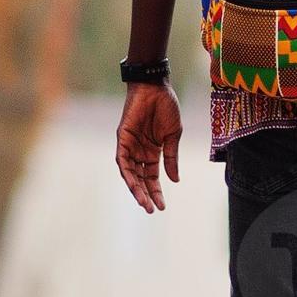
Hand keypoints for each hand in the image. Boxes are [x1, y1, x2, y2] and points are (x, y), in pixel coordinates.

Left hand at [116, 82, 181, 212]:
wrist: (156, 87)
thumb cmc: (166, 107)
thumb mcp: (172, 136)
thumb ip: (171, 157)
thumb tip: (174, 180)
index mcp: (152, 152)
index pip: (152, 177)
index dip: (156, 192)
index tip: (162, 206)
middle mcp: (139, 152)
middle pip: (140, 179)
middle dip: (145, 195)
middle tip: (152, 209)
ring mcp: (130, 145)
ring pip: (130, 173)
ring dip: (135, 188)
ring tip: (143, 202)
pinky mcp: (122, 137)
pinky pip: (122, 159)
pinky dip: (127, 171)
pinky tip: (134, 182)